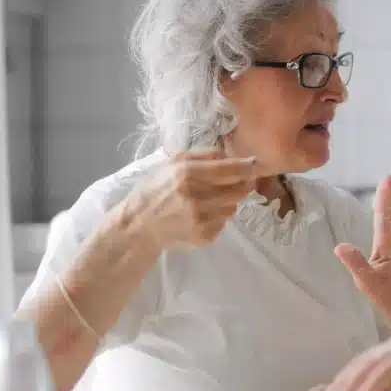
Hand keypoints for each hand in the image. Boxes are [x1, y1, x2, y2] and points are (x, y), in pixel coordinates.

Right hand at [121, 149, 256, 252]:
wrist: (138, 225)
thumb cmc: (155, 189)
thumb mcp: (173, 163)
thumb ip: (204, 155)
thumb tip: (234, 155)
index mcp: (188, 173)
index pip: (234, 169)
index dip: (248, 167)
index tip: (252, 166)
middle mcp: (197, 197)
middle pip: (240, 189)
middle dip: (240, 184)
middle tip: (231, 183)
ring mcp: (202, 219)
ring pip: (234, 206)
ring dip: (227, 202)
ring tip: (207, 201)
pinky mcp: (204, 236)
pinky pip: (224, 222)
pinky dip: (217, 218)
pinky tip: (199, 216)